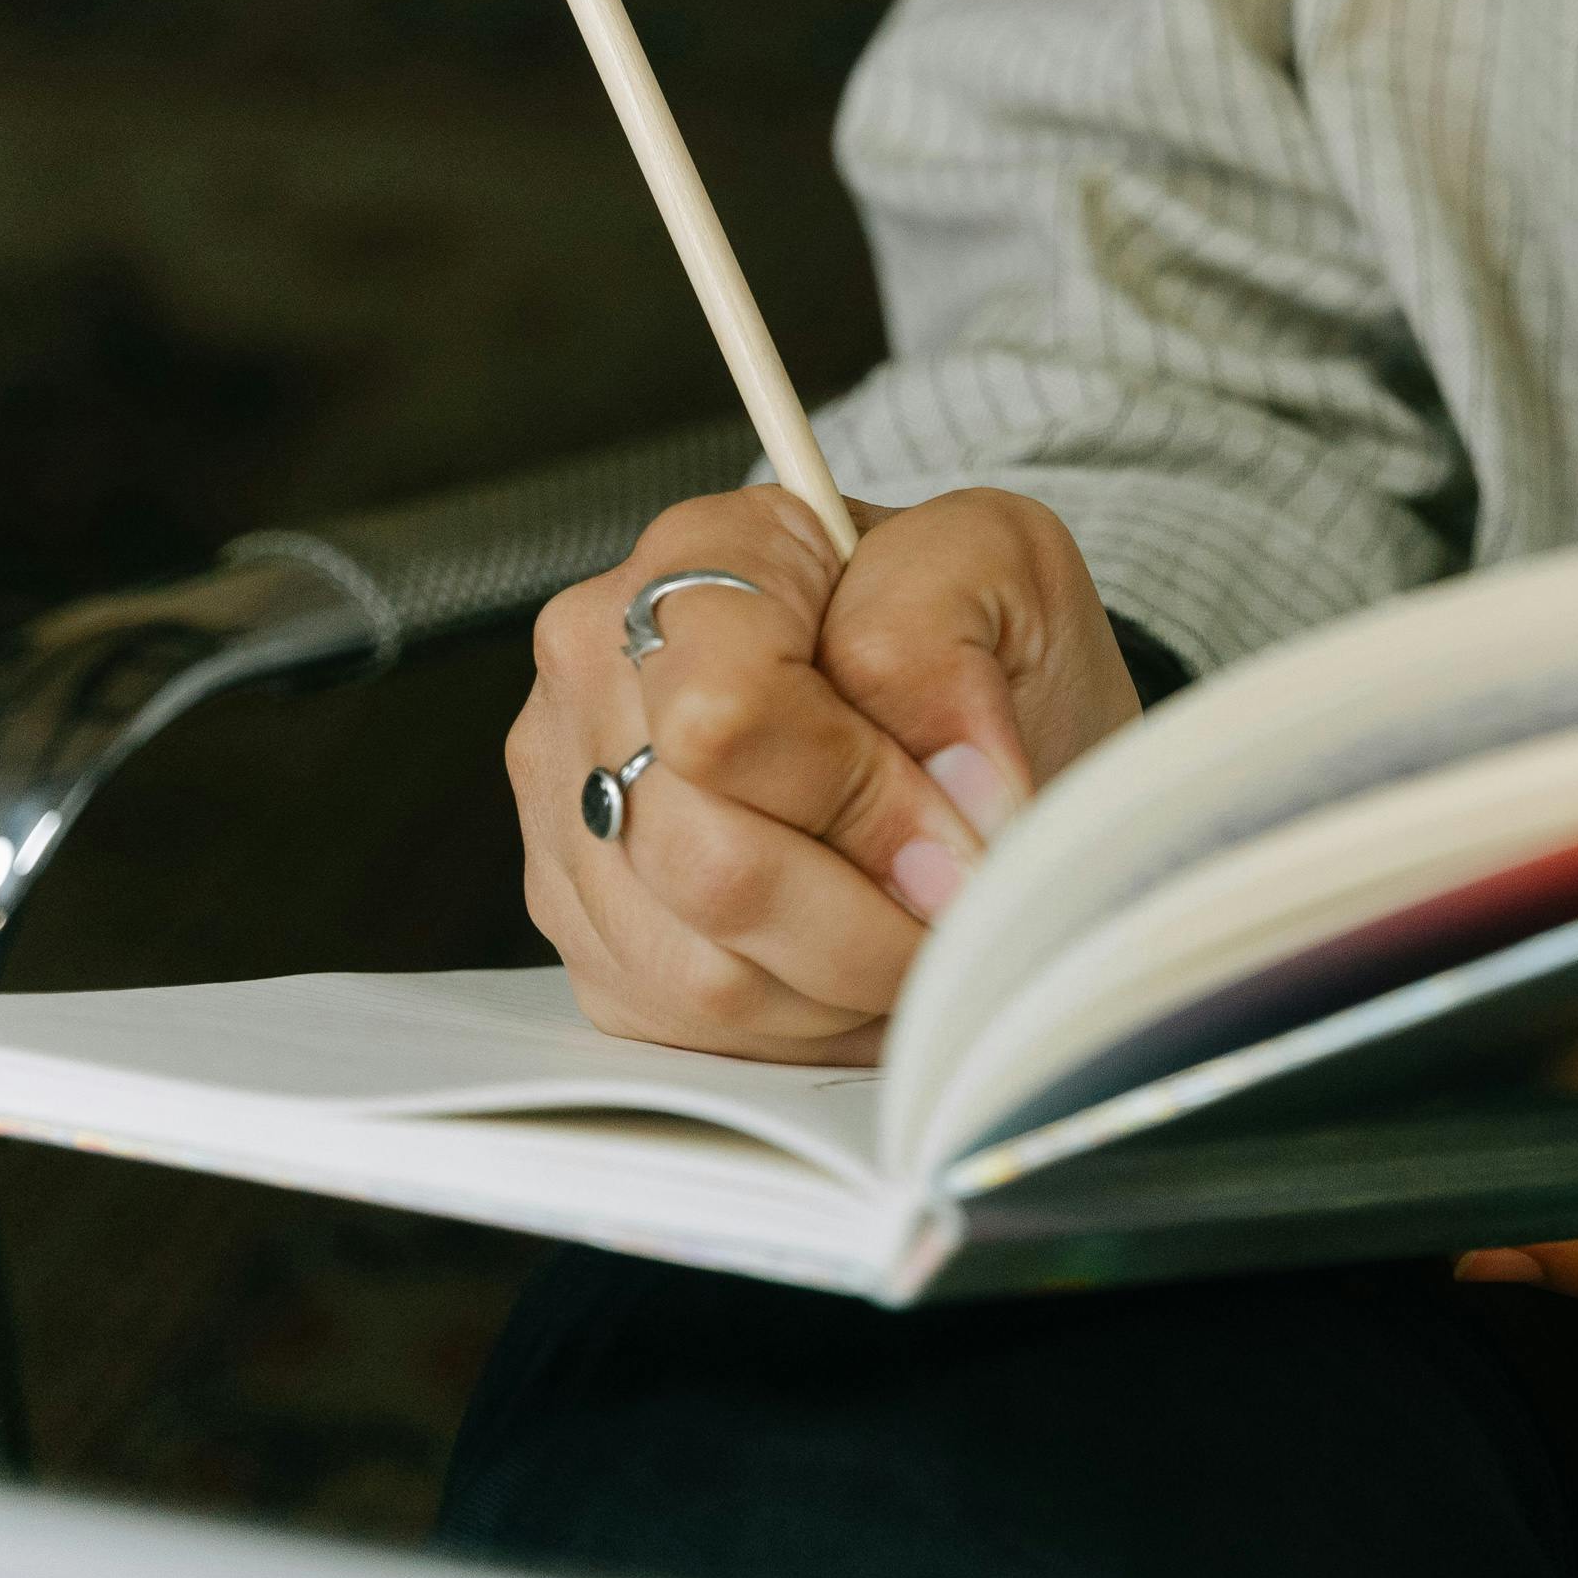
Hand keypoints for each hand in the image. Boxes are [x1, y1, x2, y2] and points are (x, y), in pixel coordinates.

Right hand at [512, 482, 1141, 1062]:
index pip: (725, 714)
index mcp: (699, 555)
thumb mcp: (1003, 569)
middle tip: (960, 904)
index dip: (862, 799)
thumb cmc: (974, 634)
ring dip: (842, 978)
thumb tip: (939, 785)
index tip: (962, 833)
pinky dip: (798, 1018)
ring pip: (698, 967)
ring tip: (917, 927)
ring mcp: (574, 797)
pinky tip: (855, 956)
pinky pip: (680, 1022)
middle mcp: (599, 667)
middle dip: (869, 917)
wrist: (963, 705)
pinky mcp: (579, 916)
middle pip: (708, 862)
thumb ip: (948, 645)